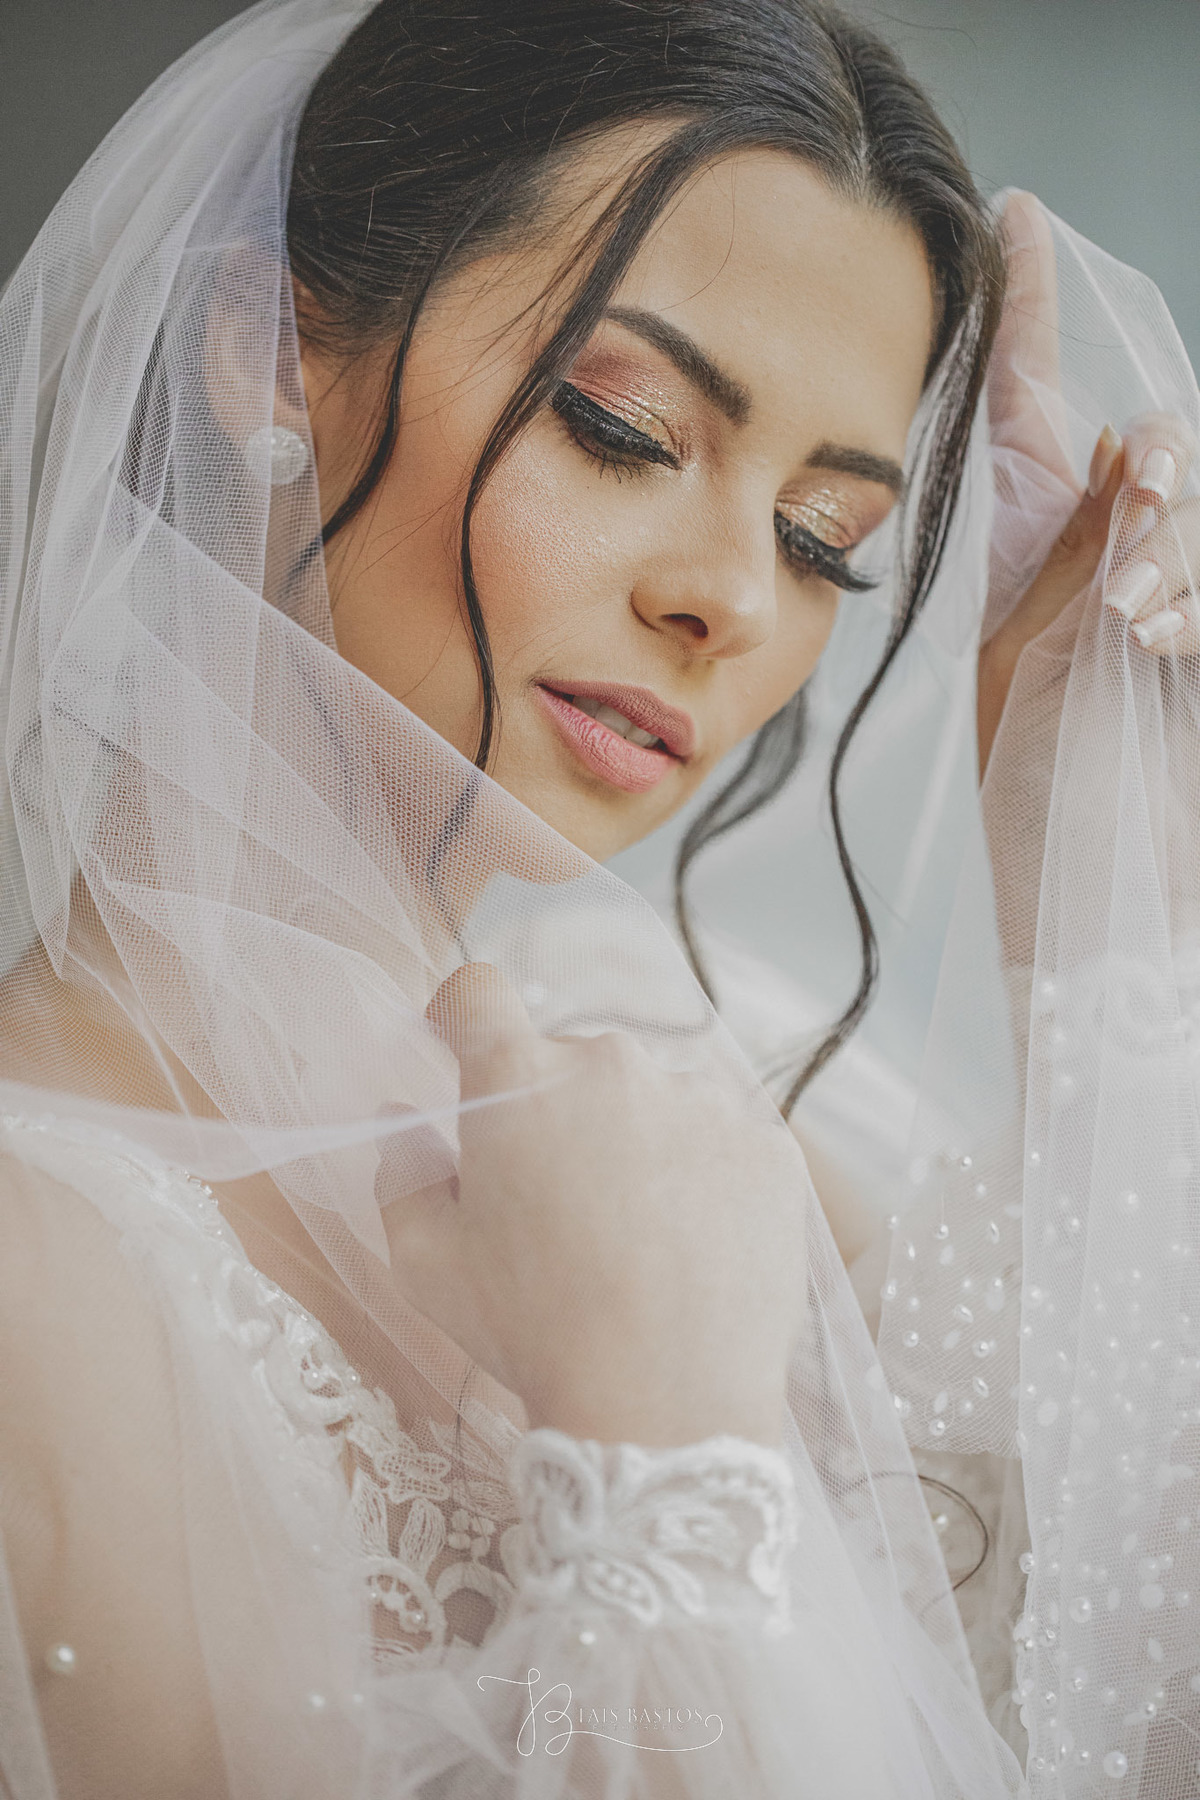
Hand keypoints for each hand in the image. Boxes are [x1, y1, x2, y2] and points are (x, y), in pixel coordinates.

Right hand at [379, 963, 806, 1447]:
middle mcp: (616, 1063)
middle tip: (557, 1201)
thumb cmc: (531, 1332)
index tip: (463, 1046)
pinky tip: (691, 1248)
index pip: (480, 993)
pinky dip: (703, 1177)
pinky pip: (723, 1139)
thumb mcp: (426, 1265)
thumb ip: (402, 1172)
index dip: (463, 1014)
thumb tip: (401, 1117)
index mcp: (520, 1078)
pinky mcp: (770, 1144)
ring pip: (654, 1099)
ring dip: (636, 1141)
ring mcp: (703, 1098)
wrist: (666, 1408)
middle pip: (573, 1060)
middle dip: (557, 1110)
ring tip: (635, 1238)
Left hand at [977, 192, 1198, 772]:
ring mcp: (1161, 581)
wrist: (1092, 883)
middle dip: (1157, 464)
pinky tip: (1157, 637)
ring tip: (1129, 619)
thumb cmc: (1034, 781)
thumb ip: (1076, 552)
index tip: (1015, 218)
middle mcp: (1096, 541)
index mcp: (1022, 534)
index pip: (1025, 392)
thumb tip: (1130, 452)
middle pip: (1152, 439)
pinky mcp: (1199, 624)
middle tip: (1136, 498)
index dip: (1027, 303)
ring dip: (1175, 547)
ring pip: (1195, 501)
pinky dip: (1193, 592)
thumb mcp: (1027, 654)